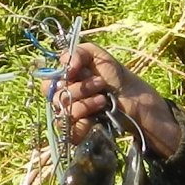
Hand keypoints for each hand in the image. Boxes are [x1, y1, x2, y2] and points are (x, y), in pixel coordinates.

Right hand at [54, 44, 182, 155]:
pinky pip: (68, 130)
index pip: (46, 81)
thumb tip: (64, 65)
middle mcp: (65, 99)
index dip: (60, 76)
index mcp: (66, 81)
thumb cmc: (118, 78)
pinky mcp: (78, 132)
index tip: (77, 71)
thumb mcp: (98, 56)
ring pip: (62, 111)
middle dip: (78, 88)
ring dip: (85, 102)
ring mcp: (71, 117)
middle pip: (53, 96)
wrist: (138, 101)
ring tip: (103, 98)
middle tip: (100, 83)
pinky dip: (83, 120)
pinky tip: (97, 115)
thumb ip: (77, 52)